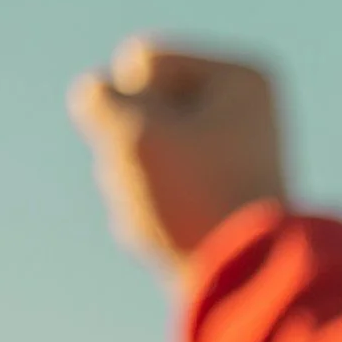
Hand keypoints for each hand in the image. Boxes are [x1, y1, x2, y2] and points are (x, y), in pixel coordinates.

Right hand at [69, 36, 286, 280]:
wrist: (244, 280)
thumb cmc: (198, 198)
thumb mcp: (136, 134)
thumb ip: (100, 99)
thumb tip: (97, 96)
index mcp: (240, 80)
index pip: (143, 60)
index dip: (134, 101)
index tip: (175, 145)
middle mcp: (240, 111)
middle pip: (140, 106)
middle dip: (133, 147)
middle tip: (175, 186)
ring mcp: (224, 154)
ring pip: (137, 148)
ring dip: (132, 181)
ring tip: (172, 212)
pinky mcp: (208, 194)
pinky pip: (149, 186)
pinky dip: (146, 209)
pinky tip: (171, 231)